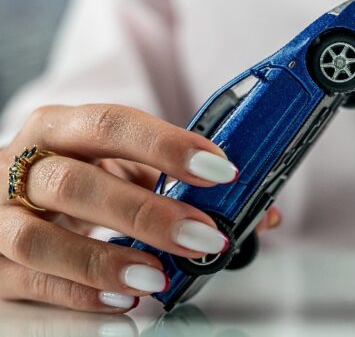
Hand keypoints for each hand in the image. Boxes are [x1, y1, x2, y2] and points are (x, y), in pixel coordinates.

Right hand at [0, 104, 280, 312]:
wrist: (2, 204)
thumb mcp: (119, 170)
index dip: (167, 146)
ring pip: (39, 238)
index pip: (111, 124)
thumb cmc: (76, 185)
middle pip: (74, 183)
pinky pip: (29, 283)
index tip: (220, 171)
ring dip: (105, 260)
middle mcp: (19, 166)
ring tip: (159, 275)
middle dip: (146, 212)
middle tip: (204, 235)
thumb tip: (260, 214)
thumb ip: (178, 186)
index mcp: (58, 128)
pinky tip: (123, 299)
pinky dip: (78, 294)